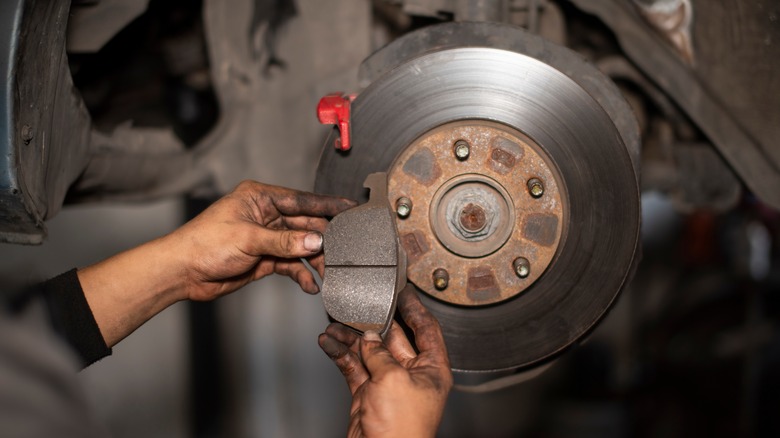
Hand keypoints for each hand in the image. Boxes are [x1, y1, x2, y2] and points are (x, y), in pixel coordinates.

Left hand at [169, 180, 354, 300]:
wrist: (183, 272)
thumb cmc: (204, 244)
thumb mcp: (248, 239)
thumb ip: (285, 241)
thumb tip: (315, 240)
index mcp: (261, 197)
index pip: (302, 199)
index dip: (327, 205)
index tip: (350, 208)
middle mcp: (266, 215)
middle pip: (305, 225)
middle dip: (323, 240)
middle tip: (343, 251)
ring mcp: (266, 238)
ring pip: (300, 247)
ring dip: (314, 261)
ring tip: (328, 273)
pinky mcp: (265, 258)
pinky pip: (291, 264)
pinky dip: (301, 274)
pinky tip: (310, 284)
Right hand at [318, 286, 452, 437]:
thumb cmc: (402, 430)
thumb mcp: (393, 379)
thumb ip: (380, 353)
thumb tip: (371, 338)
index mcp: (432, 369)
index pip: (427, 328)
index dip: (415, 307)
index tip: (405, 290)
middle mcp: (412, 375)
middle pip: (393, 337)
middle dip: (373, 321)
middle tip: (359, 305)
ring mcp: (388, 385)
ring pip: (369, 352)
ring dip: (351, 338)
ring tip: (334, 325)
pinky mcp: (368, 395)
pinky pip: (354, 367)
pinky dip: (340, 354)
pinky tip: (328, 343)